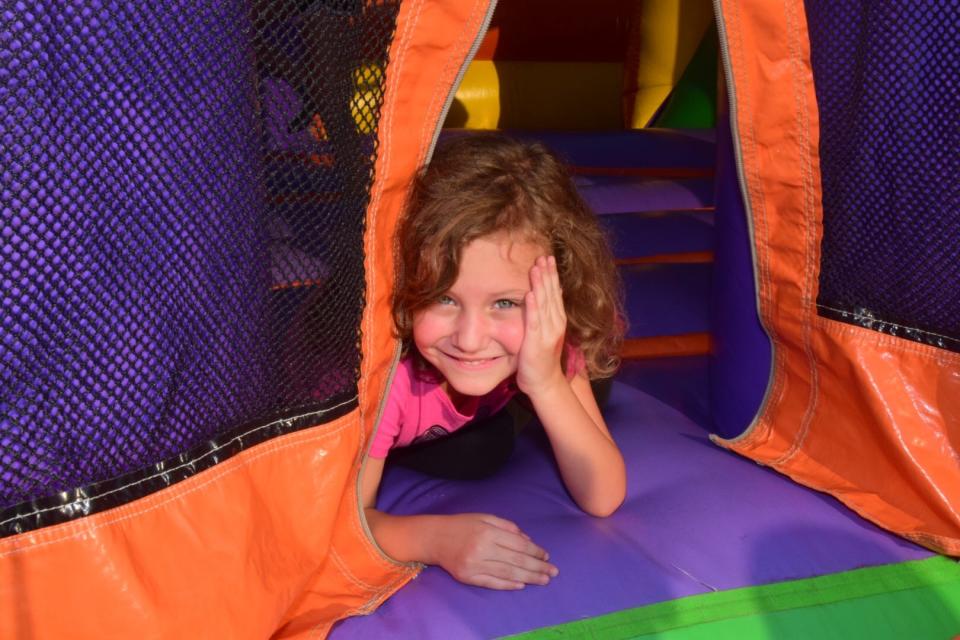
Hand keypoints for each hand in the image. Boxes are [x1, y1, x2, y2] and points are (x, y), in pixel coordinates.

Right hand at [431, 513, 557, 589]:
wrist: (434, 537)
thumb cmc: (461, 525)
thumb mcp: (484, 518)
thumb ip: (507, 527)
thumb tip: (528, 541)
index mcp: (488, 532)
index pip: (518, 545)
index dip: (535, 551)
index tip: (546, 556)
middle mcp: (482, 549)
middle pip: (516, 561)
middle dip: (537, 567)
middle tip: (553, 572)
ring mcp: (474, 565)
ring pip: (507, 574)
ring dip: (528, 578)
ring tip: (543, 580)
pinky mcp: (467, 577)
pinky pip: (492, 583)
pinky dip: (508, 585)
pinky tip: (521, 585)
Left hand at [516, 255, 566, 396]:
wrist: (544, 382)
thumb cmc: (540, 358)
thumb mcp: (544, 332)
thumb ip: (544, 315)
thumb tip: (543, 295)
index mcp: (557, 320)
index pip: (555, 293)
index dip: (552, 275)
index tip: (548, 258)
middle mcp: (556, 323)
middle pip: (552, 294)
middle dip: (548, 274)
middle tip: (544, 255)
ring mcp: (548, 333)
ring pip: (545, 304)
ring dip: (541, 285)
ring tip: (537, 267)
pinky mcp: (537, 342)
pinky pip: (535, 322)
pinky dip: (533, 308)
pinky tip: (530, 294)